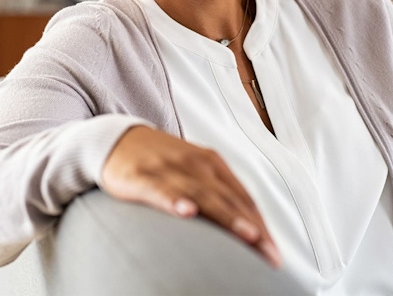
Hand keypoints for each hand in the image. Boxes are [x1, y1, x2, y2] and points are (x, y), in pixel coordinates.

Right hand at [101, 125, 280, 267]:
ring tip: (247, 235)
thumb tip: (246, 228)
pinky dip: (175, 200)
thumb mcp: (193, 173)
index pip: (242, 197)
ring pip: (203, 195)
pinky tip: (187, 212)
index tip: (274, 252)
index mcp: (212, 163)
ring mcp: (170, 169)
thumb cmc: (162, 163)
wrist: (117, 139)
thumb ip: (217, 195)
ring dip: (226, 216)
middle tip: (270, 254)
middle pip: (230, 199)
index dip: (261, 224)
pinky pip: (161, 190)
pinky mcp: (142, 177)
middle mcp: (196, 164)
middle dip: (253, 227)